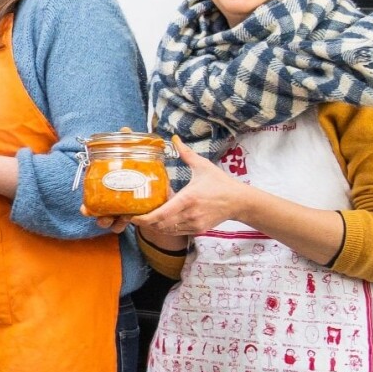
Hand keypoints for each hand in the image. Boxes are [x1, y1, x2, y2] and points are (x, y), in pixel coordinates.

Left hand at [129, 141, 243, 246]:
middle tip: (133, 216)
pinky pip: (176, 232)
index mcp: (188, 199)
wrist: (239, 201)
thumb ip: (186, 154)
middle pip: (160, 225)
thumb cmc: (220, 182)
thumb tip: (174, 139)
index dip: (144, 219)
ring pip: (167, 231)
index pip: (161, 214)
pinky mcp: (198, 230)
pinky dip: (166, 229)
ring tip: (143, 219)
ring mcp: (194, 224)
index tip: (132, 216)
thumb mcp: (203, 166)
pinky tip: (159, 221)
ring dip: (154, 227)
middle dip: (144, 223)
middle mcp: (190, 214)